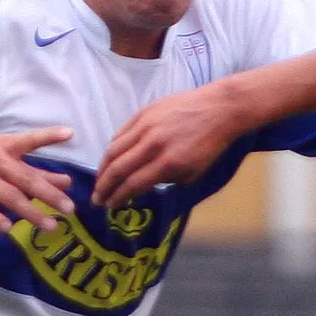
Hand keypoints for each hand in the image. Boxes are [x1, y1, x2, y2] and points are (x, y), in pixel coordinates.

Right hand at [0, 126, 74, 232]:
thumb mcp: (4, 161)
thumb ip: (34, 172)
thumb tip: (67, 182)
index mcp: (5, 146)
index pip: (29, 140)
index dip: (48, 136)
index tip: (69, 134)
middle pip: (26, 178)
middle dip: (50, 194)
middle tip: (70, 208)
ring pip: (10, 196)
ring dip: (31, 213)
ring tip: (50, 225)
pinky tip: (8, 228)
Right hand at [96, 85, 245, 207]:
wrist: (219, 108)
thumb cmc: (209, 145)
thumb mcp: (193, 172)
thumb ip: (166, 180)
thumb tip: (142, 186)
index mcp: (167, 163)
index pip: (133, 184)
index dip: (118, 198)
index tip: (109, 206)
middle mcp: (152, 144)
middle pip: (118, 168)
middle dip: (104, 187)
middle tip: (97, 199)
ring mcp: (146, 125)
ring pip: (114, 149)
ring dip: (103, 168)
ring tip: (100, 181)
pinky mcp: (143, 112)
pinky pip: (121, 133)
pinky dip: (112, 148)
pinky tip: (110, 159)